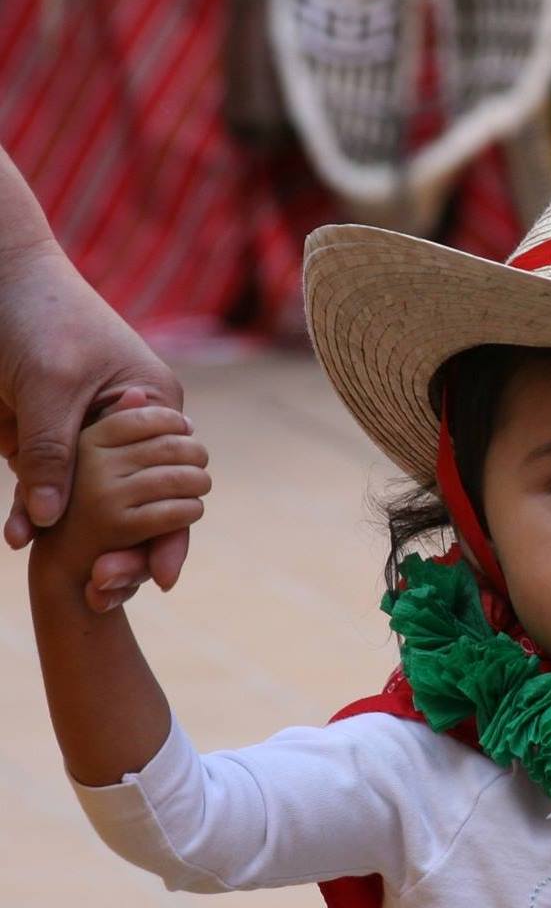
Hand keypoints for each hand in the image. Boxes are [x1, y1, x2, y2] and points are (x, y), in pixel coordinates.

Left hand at [0, 239, 190, 600]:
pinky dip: (35, 512)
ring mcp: (92, 436)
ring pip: (96, 503)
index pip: (174, 485)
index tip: (162, 578)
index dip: (170, 535)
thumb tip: (52, 521)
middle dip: (129, 552)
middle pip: (141, 504)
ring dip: (85, 542)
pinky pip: (49, 486)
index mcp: (156, 409)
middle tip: (111, 590)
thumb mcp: (50, 386)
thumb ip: (54, 454)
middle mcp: (131, 429)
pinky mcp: (50, 437)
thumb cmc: (40, 317)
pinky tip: (18, 538)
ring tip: (85, 587)